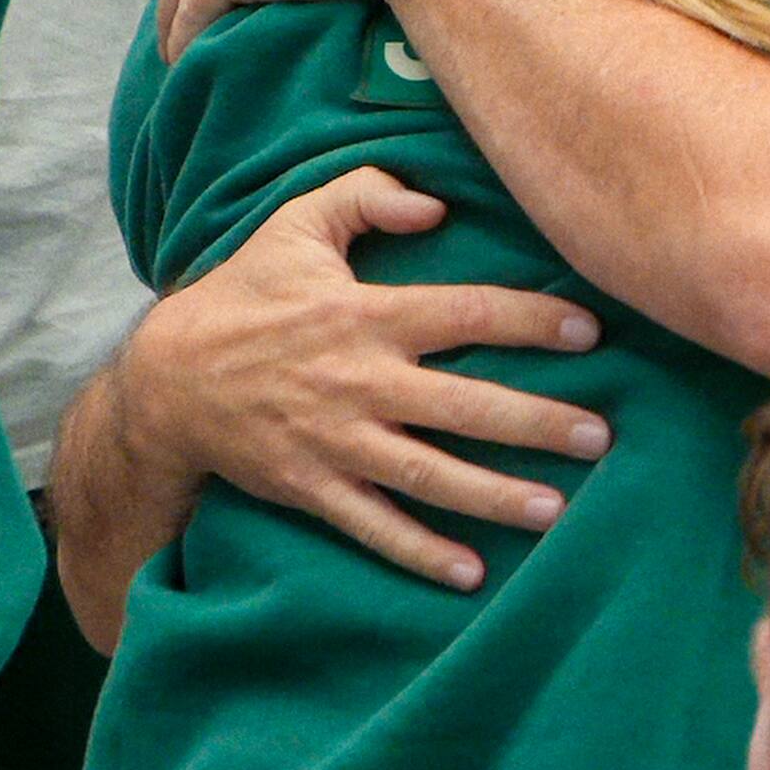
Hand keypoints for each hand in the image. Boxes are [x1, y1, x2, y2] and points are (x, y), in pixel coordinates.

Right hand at [115, 167, 610, 589]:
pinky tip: (470, 574)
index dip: (532, 321)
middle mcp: (360, 381)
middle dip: (537, 424)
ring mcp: (337, 441)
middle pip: (465, 406)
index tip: (591, 332)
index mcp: (365, 315)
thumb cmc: (244, 296)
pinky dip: (420, 552)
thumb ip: (365, 195)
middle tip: (601, 438)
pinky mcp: (313, 487)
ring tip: (557, 511)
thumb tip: (436, 200)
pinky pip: (374, 527)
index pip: (467, 314)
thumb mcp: (295, 225)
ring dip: (495, 496)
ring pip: (429, 475)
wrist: (168, 380)